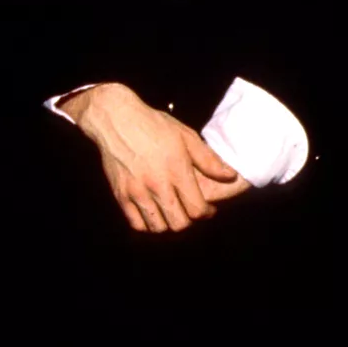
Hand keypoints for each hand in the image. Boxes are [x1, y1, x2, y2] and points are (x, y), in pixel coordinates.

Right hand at [59, 82, 242, 232]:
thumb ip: (208, 160)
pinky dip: (148, 224)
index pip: (196, 208)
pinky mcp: (120, 196)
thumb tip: (230, 175)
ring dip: (169, 224)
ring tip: (173, 212)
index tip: (208, 210)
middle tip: (191, 211)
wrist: (117, 121)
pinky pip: (136, 223)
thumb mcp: (187, 136)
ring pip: (157, 227)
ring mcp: (137, 193)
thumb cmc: (155, 126)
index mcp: (177, 170)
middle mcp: (157, 185)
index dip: (206, 213)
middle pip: (178, 224)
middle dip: (189, 221)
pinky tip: (154, 213)